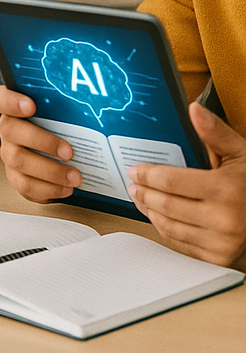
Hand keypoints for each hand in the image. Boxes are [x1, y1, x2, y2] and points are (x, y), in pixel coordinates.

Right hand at [0, 84, 81, 201]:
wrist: (60, 153)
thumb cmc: (62, 126)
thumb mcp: (62, 110)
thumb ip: (68, 103)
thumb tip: (98, 95)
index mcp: (13, 107)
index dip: (10, 101)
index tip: (31, 106)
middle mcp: (7, 128)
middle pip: (9, 130)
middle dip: (41, 141)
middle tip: (68, 151)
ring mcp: (9, 153)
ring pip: (18, 160)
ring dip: (50, 170)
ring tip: (75, 176)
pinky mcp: (16, 176)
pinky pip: (25, 185)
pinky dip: (48, 188)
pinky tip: (66, 188)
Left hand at [127, 102, 245, 265]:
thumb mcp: (240, 154)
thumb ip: (215, 133)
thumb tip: (195, 109)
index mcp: (226, 190)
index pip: (171, 183)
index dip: (148, 175)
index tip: (135, 169)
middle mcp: (224, 220)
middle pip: (166, 205)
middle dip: (144, 192)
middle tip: (133, 183)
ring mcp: (221, 242)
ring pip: (169, 226)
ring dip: (149, 210)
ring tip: (141, 198)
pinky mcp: (216, 257)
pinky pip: (179, 243)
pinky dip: (164, 228)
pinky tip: (158, 216)